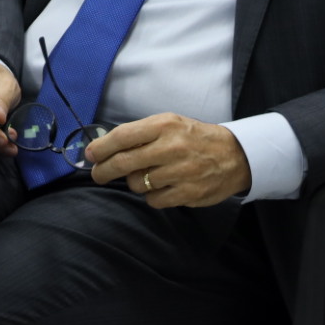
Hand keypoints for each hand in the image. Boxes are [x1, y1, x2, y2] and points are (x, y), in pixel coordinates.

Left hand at [87, 113, 252, 207]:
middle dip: (104, 170)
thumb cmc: (194, 138)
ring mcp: (180, 172)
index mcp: (164, 125)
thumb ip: (141, 134)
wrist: (234, 155)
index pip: (122, 136)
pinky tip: (161, 186)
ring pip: (137, 183)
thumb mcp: (170, 124)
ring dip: (135, 181)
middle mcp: (172, 147)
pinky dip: (152, 195)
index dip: (101, 147)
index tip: (90, 154)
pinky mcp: (188, 193)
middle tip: (97, 174)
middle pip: (124, 162)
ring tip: (147, 174)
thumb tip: (105, 147)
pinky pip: (154, 200)